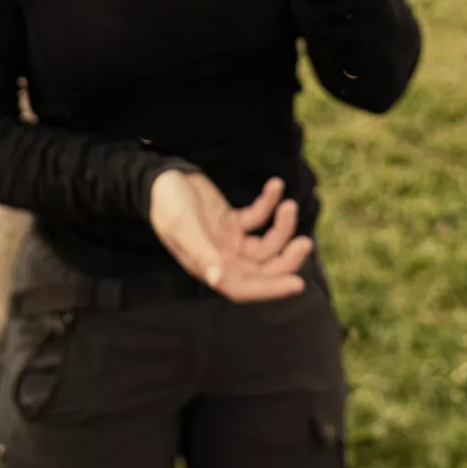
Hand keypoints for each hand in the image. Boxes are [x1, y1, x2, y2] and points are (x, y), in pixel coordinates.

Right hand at [149, 172, 311, 302]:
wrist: (161, 178)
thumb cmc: (167, 204)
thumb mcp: (183, 226)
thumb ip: (201, 252)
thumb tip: (217, 279)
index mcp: (209, 267)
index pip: (245, 288)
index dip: (271, 289)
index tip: (298, 284)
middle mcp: (222, 258)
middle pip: (262, 268)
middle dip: (285, 258)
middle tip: (305, 242)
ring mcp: (229, 240)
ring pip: (265, 244)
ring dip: (281, 227)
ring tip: (288, 203)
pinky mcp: (232, 221)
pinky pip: (258, 218)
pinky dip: (269, 204)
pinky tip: (275, 185)